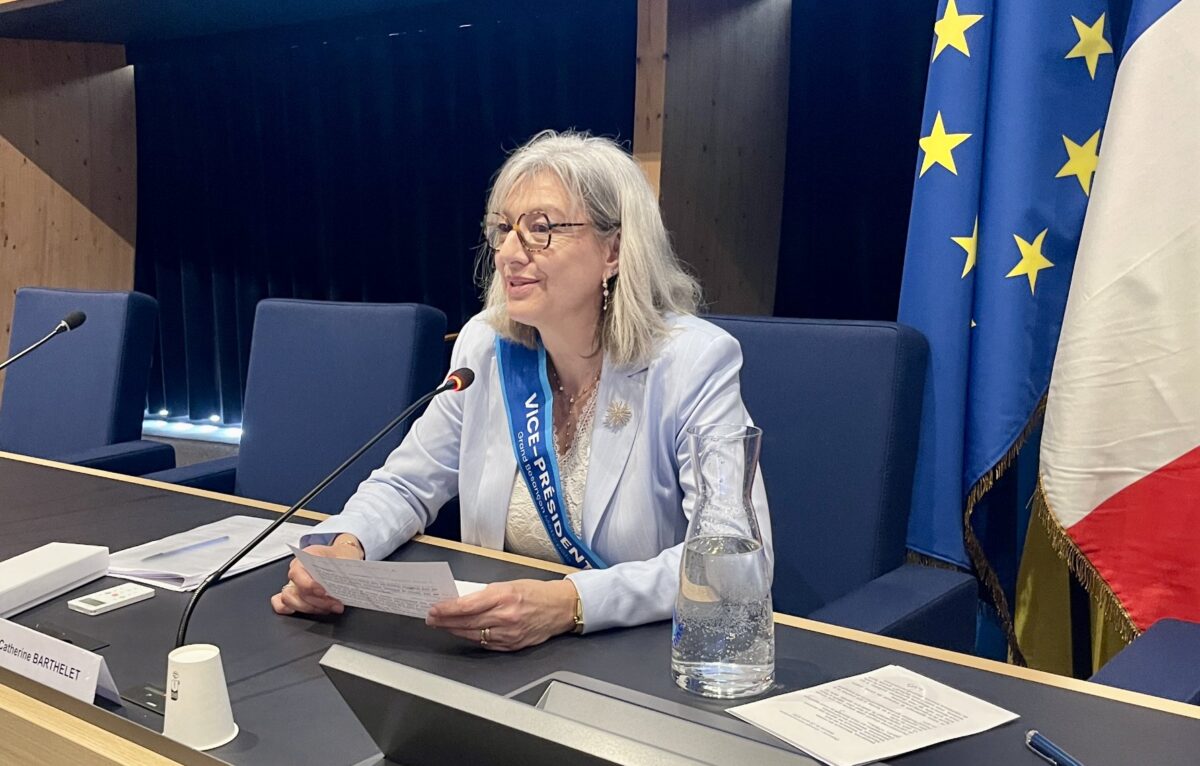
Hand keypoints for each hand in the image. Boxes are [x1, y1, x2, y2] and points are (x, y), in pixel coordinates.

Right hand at [270, 535, 363, 615]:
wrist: (343, 556)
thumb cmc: (342, 556)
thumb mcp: (346, 556)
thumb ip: (343, 568)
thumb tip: (345, 581)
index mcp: (305, 557)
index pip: (297, 573)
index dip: (308, 585)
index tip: (323, 592)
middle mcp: (296, 571)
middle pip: (295, 591)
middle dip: (317, 601)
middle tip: (336, 604)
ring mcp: (293, 583)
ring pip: (290, 600)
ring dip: (311, 608)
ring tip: (331, 608)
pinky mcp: (295, 595)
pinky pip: (283, 604)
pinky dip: (295, 610)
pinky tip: (312, 610)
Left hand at [426, 579, 577, 651]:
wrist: (560, 608)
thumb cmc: (536, 593)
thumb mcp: (509, 584)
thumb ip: (486, 594)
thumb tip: (462, 601)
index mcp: (504, 596)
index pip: (467, 606)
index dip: (446, 609)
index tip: (434, 609)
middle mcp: (505, 616)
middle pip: (466, 623)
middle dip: (445, 621)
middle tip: (432, 619)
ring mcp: (508, 633)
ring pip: (473, 635)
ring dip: (455, 631)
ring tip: (443, 626)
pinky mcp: (512, 645)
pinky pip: (485, 643)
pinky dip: (472, 638)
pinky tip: (464, 633)